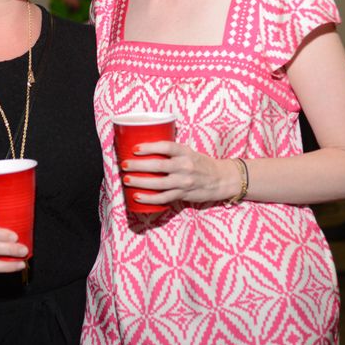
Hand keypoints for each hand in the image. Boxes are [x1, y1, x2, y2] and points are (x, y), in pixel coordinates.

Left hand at [121, 141, 239, 204]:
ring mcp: (184, 182)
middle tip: (124, 164)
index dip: (149, 147)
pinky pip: (163, 198)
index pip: (166, 147)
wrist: (220, 179)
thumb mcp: (189, 151)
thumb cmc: (200, 163)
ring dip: (140, 182)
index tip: (135, 148)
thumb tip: (145, 147)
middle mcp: (185, 166)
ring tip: (127, 180)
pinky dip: (149, 198)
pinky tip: (137, 196)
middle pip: (158, 166)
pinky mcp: (183, 195)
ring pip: (158, 183)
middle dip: (138, 165)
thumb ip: (171, 151)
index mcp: (185, 152)